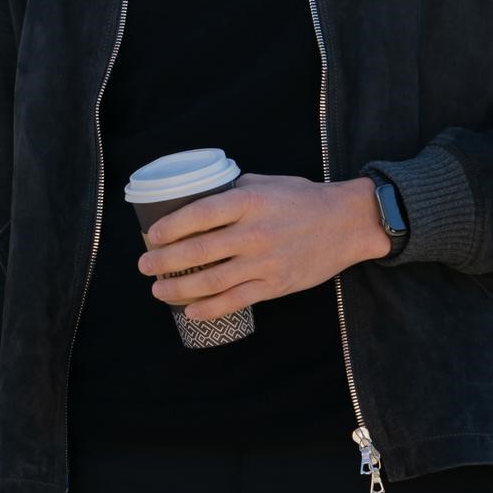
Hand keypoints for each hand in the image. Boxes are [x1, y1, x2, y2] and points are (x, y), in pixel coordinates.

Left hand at [136, 174, 388, 320]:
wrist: (347, 223)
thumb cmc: (302, 198)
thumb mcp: (265, 182)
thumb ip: (232, 189)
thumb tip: (197, 196)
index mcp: (248, 202)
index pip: (198, 214)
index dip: (170, 227)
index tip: (150, 236)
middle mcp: (253, 233)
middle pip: (199, 251)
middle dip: (165, 261)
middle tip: (144, 265)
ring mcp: (265, 262)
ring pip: (213, 280)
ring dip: (179, 288)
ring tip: (158, 290)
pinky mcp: (276, 285)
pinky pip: (236, 300)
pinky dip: (210, 308)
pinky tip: (190, 310)